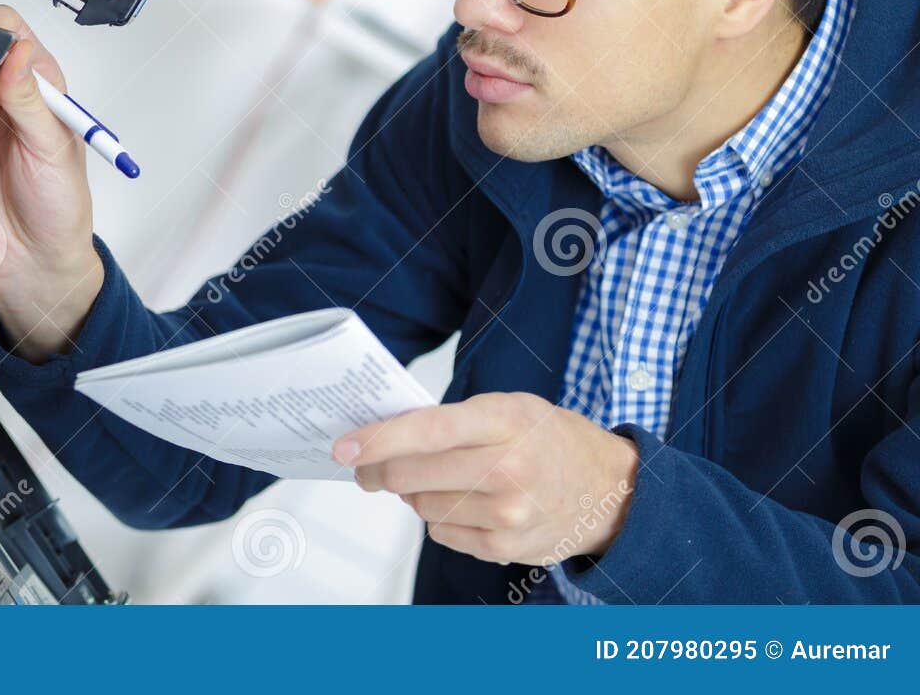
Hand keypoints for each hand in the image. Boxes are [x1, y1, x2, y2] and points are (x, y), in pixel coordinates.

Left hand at [333, 392, 638, 565]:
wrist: (609, 490)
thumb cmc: (549, 440)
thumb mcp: (509, 407)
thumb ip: (451, 418)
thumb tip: (382, 435)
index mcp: (506, 420)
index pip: (427, 430)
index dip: (378, 440)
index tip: (344, 447)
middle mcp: (509, 468)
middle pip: (411, 474)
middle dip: (377, 470)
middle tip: (365, 465)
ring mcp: (509, 513)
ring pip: (420, 505)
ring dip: (414, 492)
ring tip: (439, 478)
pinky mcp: (506, 547)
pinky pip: (441, 532)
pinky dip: (440, 517)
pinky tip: (464, 502)